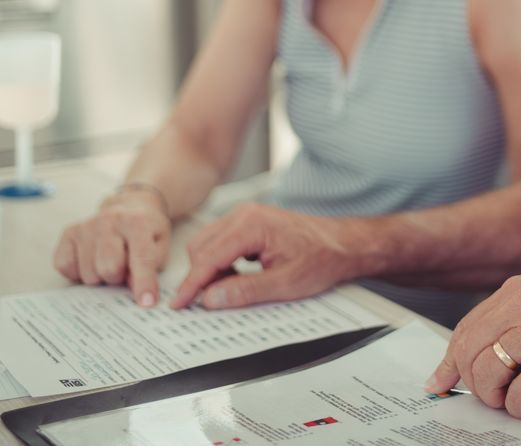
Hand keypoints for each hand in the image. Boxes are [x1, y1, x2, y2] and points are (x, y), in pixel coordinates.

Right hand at [53, 190, 170, 306]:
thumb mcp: (160, 245)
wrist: (130, 206)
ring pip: (87, 273)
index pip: (141, 259)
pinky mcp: (69, 232)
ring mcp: (86, 226)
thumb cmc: (147, 231)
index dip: (144, 283)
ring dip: (99, 277)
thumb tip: (133, 289)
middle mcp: (110, 221)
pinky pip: (65, 266)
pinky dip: (78, 272)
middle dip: (118, 278)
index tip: (146, 303)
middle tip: (123, 270)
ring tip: (109, 262)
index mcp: (138, 223)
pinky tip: (90, 261)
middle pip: (109, 269)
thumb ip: (151, 267)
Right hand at [169, 203, 366, 309]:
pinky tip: (237, 278)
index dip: (191, 284)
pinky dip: (220, 262)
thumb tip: (211, 299)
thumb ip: (245, 291)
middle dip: (200, 277)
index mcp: (251, 225)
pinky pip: (220, 242)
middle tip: (208, 304)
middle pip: (201, 247)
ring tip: (230, 291)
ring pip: (208, 244)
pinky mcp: (248, 223)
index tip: (178, 304)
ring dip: (210, 270)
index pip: (208, 257)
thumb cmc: (322, 258)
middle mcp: (244, 215)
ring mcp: (245, 216)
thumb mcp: (285, 283)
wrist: (342, 244)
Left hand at [424, 269, 520, 417]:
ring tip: (510, 400)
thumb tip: (489, 346)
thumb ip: (518, 315)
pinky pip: (520, 395)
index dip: (450, 360)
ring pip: (486, 374)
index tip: (441, 380)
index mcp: (518, 290)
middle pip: (468, 352)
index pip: (466, 328)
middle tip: (486, 397)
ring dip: (494, 396)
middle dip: (470, 382)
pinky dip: (520, 407)